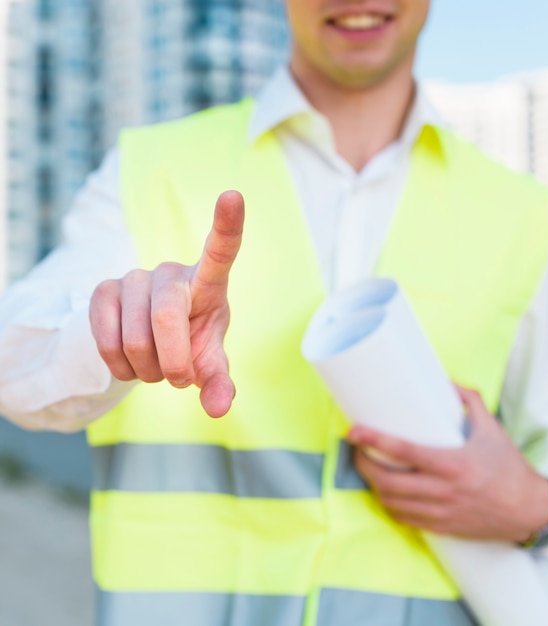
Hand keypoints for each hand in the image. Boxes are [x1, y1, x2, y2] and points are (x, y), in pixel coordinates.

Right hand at [89, 190, 243, 417]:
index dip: (227, 225)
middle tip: (178, 378)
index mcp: (208, 281)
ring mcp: (134, 278)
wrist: (155, 336)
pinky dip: (119, 366)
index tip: (233, 196)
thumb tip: (218, 409)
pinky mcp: (102, 291)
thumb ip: (219, 381)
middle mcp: (170, 272)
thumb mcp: (211, 359)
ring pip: (135, 339)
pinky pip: (105, 339)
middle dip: (173, 365)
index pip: (221, 250)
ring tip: (156, 367)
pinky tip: (129, 363)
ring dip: (147, 371)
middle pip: (167, 320)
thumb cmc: (193, 337)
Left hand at [347, 386, 547, 542]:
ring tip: (367, 468)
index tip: (353, 432)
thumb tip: (446, 380)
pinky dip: (389, 505)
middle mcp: (444, 491)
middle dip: (363, 465)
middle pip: (388, 482)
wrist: (530, 511)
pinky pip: (405, 519)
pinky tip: (385, 492)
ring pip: (392, 502)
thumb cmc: (509, 467)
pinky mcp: (442, 527)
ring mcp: (441, 512)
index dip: (374, 440)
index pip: (403, 451)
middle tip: (356, 450)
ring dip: (373, 485)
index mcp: (453, 464)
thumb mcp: (492, 429)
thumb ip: (470, 401)